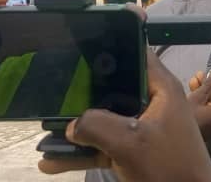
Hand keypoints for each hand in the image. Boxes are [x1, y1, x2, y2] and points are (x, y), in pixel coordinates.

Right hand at [38, 52, 210, 181]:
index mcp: (161, 89)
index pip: (135, 53)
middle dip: (82, 92)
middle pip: (112, 88)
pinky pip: (101, 146)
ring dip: (74, 129)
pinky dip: (79, 153)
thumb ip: (96, 125)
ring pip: (102, 120)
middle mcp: (151, 103)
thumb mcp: (130, 142)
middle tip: (51, 93)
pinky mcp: (132, 151)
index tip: (79, 43)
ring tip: (43, 135)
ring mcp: (140, 128)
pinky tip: (50, 161)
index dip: (111, 44)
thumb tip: (72, 125)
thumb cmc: (168, 167)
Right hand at [187, 62, 210, 138]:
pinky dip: (202, 96)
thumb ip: (209, 84)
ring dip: (205, 87)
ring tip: (197, 76)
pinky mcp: (206, 122)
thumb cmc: (187, 118)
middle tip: (210, 67)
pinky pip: (207, 105)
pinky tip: (193, 86)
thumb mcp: (197, 98)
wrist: (174, 140)